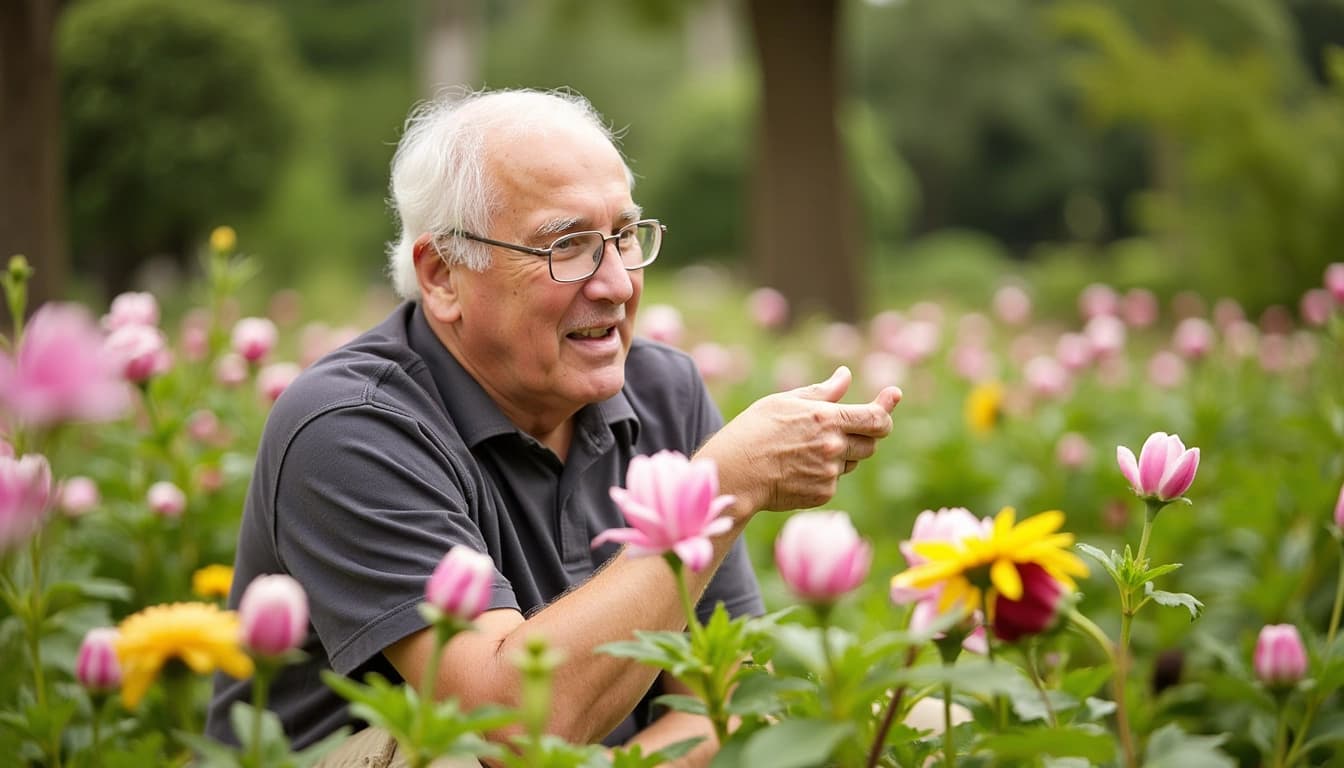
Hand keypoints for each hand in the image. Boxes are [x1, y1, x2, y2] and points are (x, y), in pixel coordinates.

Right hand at [697, 366, 900, 514]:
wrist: (735, 473)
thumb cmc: (754, 430)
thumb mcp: (785, 402)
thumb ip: (822, 391)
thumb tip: (845, 375)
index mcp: (827, 418)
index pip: (877, 418)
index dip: (887, 409)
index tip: (890, 399)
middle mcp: (834, 447)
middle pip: (871, 443)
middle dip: (862, 435)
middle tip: (836, 430)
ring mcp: (830, 473)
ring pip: (851, 462)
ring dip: (841, 454)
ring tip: (805, 450)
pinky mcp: (822, 494)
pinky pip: (834, 482)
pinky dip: (823, 474)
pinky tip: (796, 469)